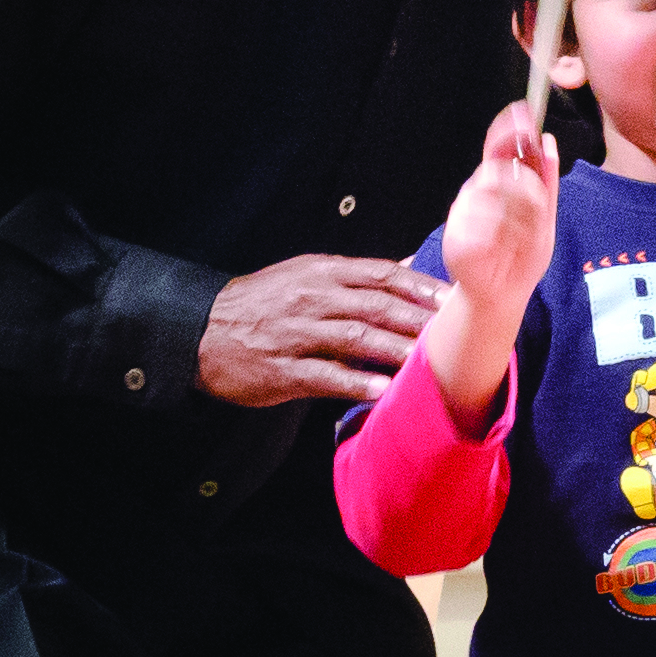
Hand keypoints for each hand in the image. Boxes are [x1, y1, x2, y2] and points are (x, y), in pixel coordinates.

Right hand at [196, 252, 440, 407]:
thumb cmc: (264, 303)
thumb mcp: (307, 275)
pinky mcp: (282, 369)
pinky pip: (325, 376)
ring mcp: (296, 334)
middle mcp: (312, 298)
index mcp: (321, 272)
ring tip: (428, 362)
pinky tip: (383, 392)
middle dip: (417, 319)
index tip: (451, 298)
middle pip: (375, 306)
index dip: (418, 286)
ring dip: (395, 350)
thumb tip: (409, 265)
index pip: (380, 275)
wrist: (202, 330)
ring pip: (355, 339)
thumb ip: (357, 275)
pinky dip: (355, 383)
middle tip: (453, 333)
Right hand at [441, 101, 560, 312]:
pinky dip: (502, 239)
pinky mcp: (455, 238)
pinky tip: (504, 250)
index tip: (523, 114)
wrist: (503, 297)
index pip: (497, 147)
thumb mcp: (545, 218)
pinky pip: (483, 227)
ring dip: (518, 218)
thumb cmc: (522, 257)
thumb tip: (550, 143)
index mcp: (496, 185)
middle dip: (526, 188)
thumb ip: (547, 182)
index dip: (508, 129)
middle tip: (538, 208)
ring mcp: (463, 215)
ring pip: (492, 197)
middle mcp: (476, 193)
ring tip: (523, 239)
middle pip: (499, 171)